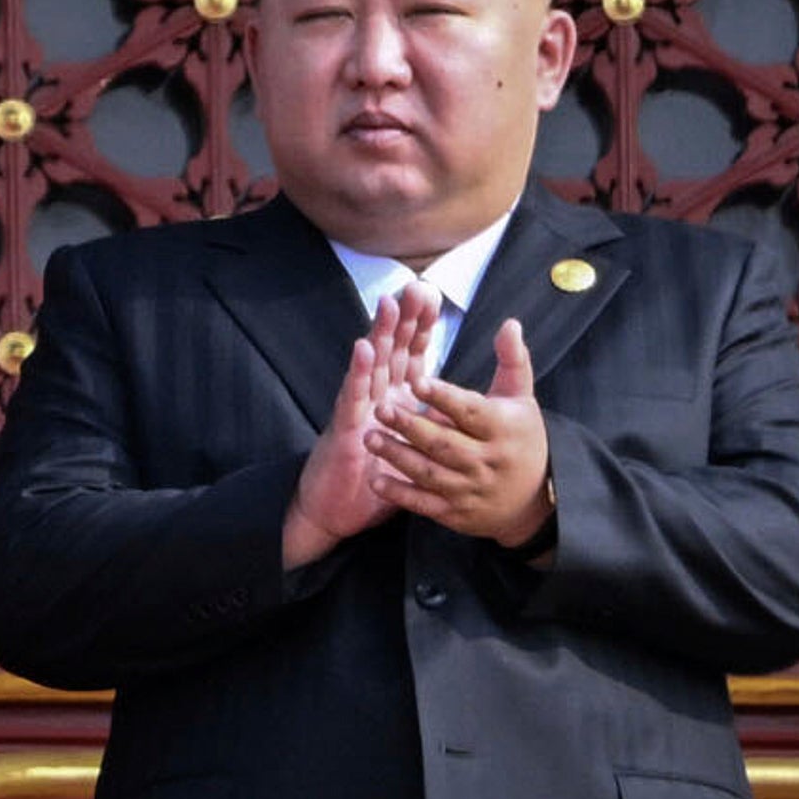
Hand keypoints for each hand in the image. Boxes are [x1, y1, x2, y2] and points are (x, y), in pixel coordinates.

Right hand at [280, 275, 444, 568]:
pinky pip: (352, 396)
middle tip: (415, 286)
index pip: (411, 357)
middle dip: (404, 319)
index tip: (434, 297)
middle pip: (392, 351)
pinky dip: (357, 371)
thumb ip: (432, 428)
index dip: (421, 328)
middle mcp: (376, 399)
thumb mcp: (415, 452)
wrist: (337, 511)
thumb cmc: (375, 483)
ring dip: (379, 333)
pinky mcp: (344, 428)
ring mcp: (358, 410)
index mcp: (396, 402)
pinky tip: (362, 348)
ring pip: (371, 365)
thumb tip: (461, 414)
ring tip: (388, 304)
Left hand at [369, 314, 553, 547]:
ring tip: (369, 437)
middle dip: (410, 426)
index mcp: (502, 428)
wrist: (534, 499)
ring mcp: (471, 488)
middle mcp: (487, 460)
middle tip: (380, 408)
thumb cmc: (521, 437)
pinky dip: (400, 494)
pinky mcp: (457, 512)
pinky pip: (425, 504)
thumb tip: (508, 323)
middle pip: (444, 443)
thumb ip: (511, 360)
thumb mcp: (521, 398)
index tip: (417, 381)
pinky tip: (375, 479)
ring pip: (430, 473)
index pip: (470, 411)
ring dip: (398, 456)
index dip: (444, 397)